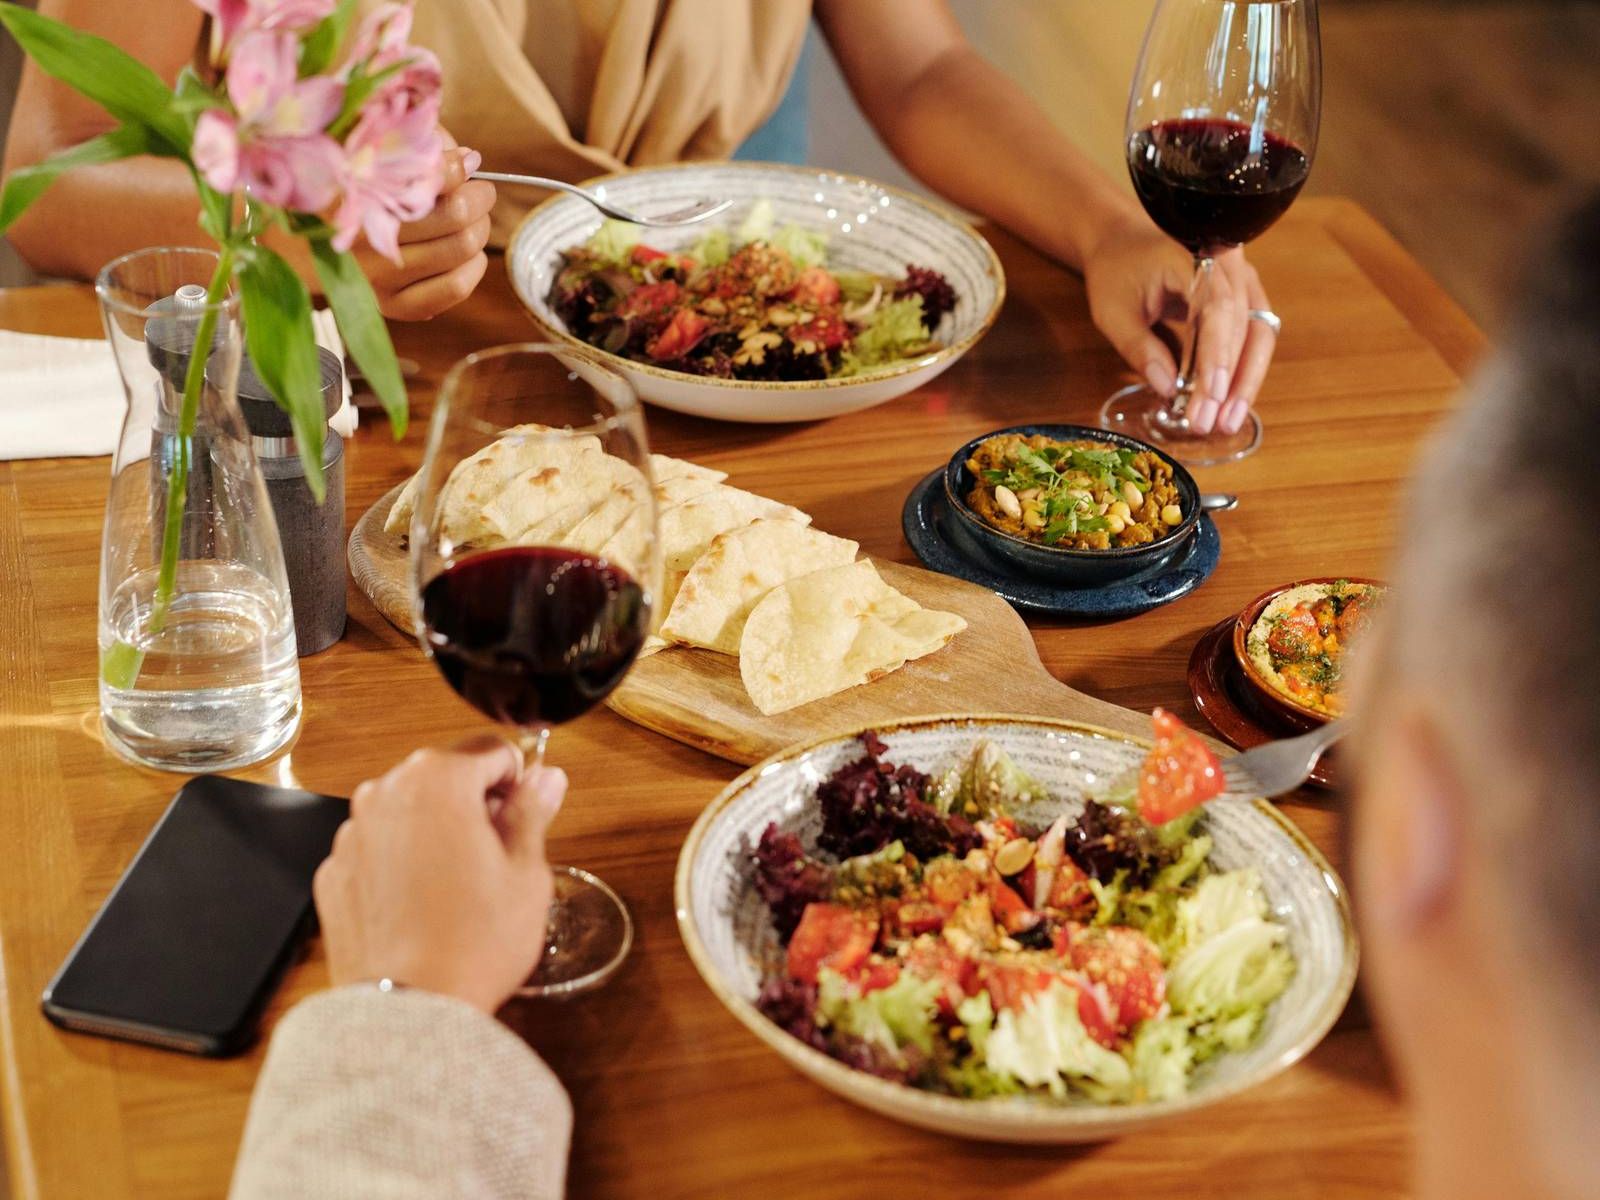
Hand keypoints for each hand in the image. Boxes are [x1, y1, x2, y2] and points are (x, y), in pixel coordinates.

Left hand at [313, 737, 566, 1012]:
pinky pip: (377, 851)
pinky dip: (400, 864)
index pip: (491, 750)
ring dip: (434, 831)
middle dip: (474, 804)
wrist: (408, 1011)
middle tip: (496, 858)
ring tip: (458, 887)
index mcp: (438, 780)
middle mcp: (383, 794)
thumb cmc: (474, 942)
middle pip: (444, 776)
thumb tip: (546, 777)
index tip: (525, 817)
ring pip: (407, 812)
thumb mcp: (525, 872)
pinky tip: (422, 907)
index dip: (517, 782)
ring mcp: (351, 835)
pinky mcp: (333, 874)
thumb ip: (533, 811)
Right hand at [357, 144, 495, 320]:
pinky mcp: (393, 305)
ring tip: (473, 222)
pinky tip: (467, 255)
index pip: (427, 176)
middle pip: (456, 214)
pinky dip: (474, 266)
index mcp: (355, 191)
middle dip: (478, 198)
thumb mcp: (383, 156)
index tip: (464, 164)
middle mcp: (361, 238)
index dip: (455, 169)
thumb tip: (468, 160)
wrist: (318, 248)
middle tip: (478, 193)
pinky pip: (456, 287)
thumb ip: (420, 149)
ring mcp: (376, 276)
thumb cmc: (364, 192)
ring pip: (461, 249)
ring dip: (480, 231)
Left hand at [1083, 215, 1277, 435]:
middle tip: (1212, 423)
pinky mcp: (1242, 300)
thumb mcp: (1113, 311)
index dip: (1217, 356)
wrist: (1122, 239)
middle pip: (1245, 327)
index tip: (1209, 395)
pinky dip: (1241, 372)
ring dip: (1245, 382)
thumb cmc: (1116, 270)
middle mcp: (1229, 268)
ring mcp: (1242, 282)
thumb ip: (1139, 347)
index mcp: (1195, 259)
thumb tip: (1167, 388)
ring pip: (1258, 336)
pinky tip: (1227, 405)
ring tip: (1226, 422)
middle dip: (1230, 381)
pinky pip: (1252, 338)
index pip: (1217, 311)